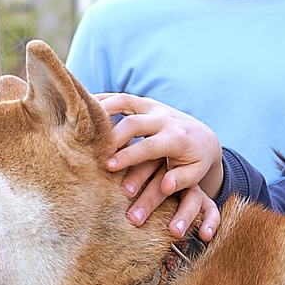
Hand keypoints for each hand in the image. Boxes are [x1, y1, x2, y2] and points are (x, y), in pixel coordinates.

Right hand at [95, 94, 224, 240]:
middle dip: (112, 136)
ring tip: (81, 121)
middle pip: (133, 122)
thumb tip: (166, 186)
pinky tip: (84, 107)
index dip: (128, 155)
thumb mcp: (196, 173)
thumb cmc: (196, 160)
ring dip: (102, 110)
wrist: (204, 137)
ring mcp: (153, 107)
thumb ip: (182, 180)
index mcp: (177, 138)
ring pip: (125, 101)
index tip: (110, 166)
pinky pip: (122, 98)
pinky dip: (103, 100)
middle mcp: (164, 118)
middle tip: (94, 150)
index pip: (149, 146)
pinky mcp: (145, 102)